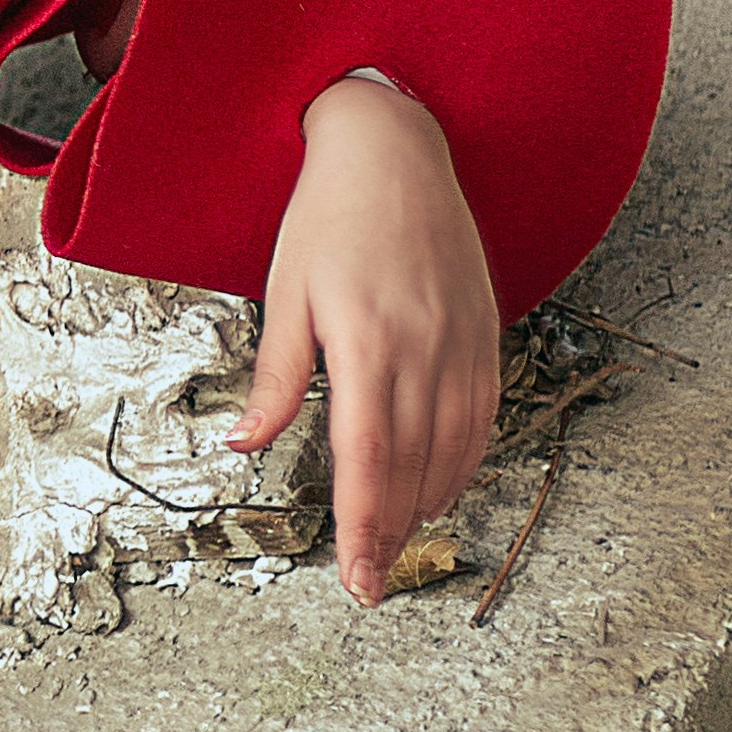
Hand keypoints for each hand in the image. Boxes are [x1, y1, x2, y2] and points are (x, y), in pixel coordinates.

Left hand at [230, 76, 502, 607]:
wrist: (395, 149)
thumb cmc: (330, 216)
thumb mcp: (285, 292)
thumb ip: (274, 376)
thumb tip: (247, 443)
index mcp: (368, 342)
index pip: (367, 457)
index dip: (363, 525)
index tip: (357, 576)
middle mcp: (425, 348)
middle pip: (413, 466)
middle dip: (391, 532)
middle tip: (371, 582)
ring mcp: (463, 340)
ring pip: (454, 447)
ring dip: (428, 502)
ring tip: (398, 542)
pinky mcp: (485, 330)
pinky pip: (482, 413)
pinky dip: (464, 459)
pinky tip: (442, 484)